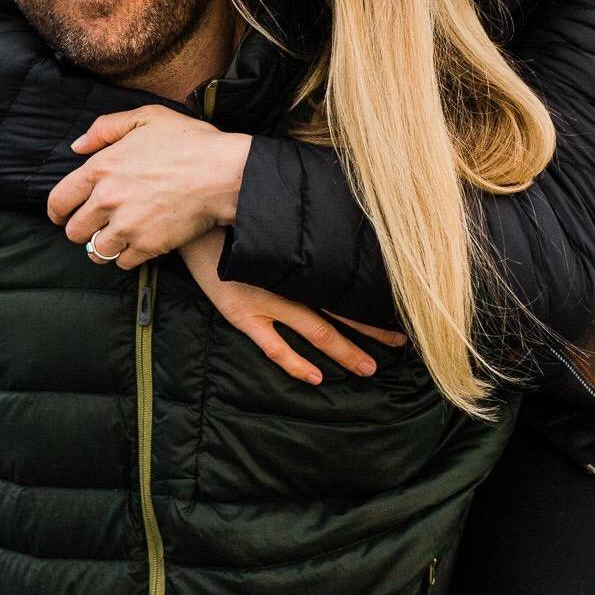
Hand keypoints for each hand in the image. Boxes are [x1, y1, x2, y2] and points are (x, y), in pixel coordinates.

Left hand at [47, 107, 251, 269]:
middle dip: (82, 230)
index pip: (59, 200)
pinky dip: (127, 257)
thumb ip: (105, 128)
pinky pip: (123, 262)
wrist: (223, 174)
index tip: (61, 216)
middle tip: (95, 226)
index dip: (57, 212)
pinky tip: (137, 244)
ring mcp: (126, 226)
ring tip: (114, 239)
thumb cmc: (188, 142)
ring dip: (102, 247)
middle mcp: (107, 200)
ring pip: (96, 251)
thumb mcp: (145, 117)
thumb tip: (77, 147)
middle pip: (74, 231)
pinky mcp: (147, 247)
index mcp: (100, 168)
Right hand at [179, 232, 404, 386]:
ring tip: (369, 367)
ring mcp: (266, 300)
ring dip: (344, 351)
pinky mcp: (241, 314)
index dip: (372, 296)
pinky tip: (316, 377)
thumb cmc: (236, 218)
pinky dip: (295, 363)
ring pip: (314, 330)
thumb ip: (301, 230)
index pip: (346, 282)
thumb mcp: (274, 220)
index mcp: (300, 260)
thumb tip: (335, 225)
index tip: (400, 306)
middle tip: (400, 342)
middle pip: (340, 309)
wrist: (194, 223)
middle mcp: (289, 282)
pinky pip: (273, 346)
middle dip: (371, 329)